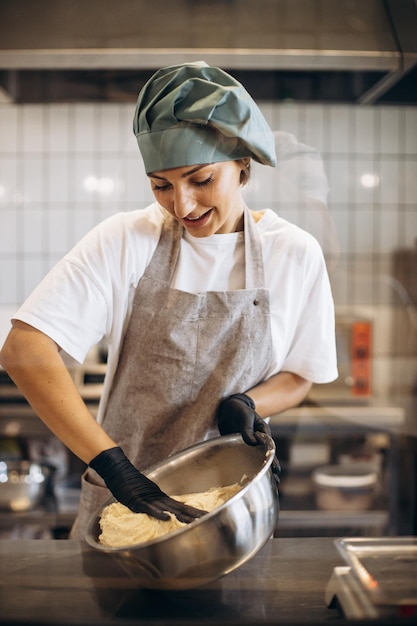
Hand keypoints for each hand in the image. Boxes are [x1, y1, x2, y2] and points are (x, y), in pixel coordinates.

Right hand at [89, 447, 205, 522]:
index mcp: (163, 499)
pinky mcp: (138, 501)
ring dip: (182, 516)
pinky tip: (167, 517)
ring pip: (169, 509)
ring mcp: (150, 499)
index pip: (182, 507)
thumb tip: (164, 513)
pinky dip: (158, 513)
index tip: (207, 516)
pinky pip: (149, 509)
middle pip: (181, 508)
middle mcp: (160, 499)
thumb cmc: (131, 485)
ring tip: (195, 521)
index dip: (194, 512)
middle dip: (194, 514)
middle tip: (209, 518)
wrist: (119, 471)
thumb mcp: (146, 498)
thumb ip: (155, 505)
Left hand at [217, 393, 280, 482]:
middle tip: (276, 482)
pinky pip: (244, 461)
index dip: (273, 460)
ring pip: (257, 461)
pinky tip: (248, 480)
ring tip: (268, 485)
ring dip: (261, 472)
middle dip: (271, 469)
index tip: (276, 469)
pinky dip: (247, 470)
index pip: (270, 449)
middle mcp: (257, 442)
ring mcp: (248, 447)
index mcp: (263, 434)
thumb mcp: (245, 417)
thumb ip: (247, 429)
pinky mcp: (238, 450)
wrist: (229, 409)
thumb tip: (252, 442)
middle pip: (266, 458)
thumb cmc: (240, 411)